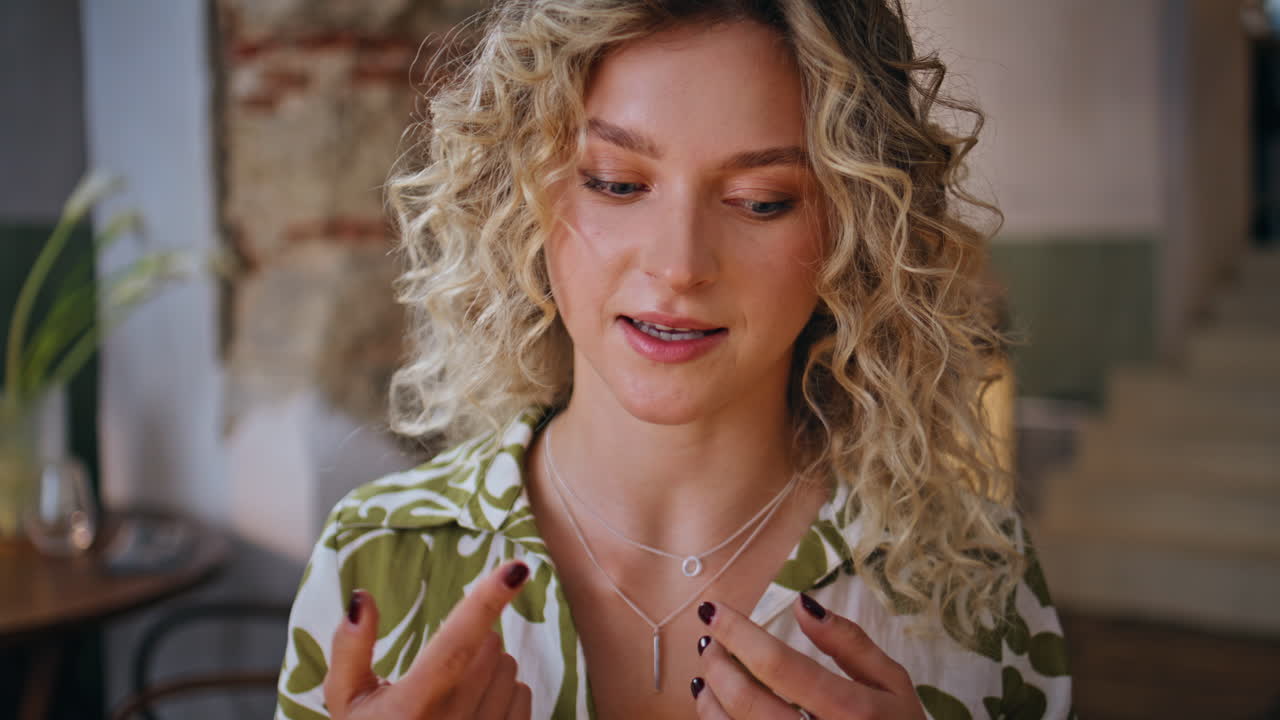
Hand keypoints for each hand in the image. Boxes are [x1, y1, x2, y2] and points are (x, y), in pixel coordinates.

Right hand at [323, 559, 533, 718]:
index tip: (515, 570)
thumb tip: (362, 598)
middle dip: (474, 640)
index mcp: (411, 708)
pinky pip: (524, 697)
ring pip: (510, 670)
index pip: (454, 647)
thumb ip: (351, 649)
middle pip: (490, 648)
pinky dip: (507, 692)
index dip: (484, 604)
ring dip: (491, 666)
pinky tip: (477, 706)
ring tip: (456, 688)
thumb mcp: (346, 698)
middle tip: (444, 663)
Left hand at [691, 594, 924, 718]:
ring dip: (709, 695)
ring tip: (709, 669)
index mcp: (852, 710)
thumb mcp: (891, 683)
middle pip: (747, 700)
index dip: (739, 633)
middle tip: (710, 640)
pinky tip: (716, 705)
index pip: (779, 665)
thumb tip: (802, 604)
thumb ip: (849, 643)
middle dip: (718, 663)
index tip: (713, 609)